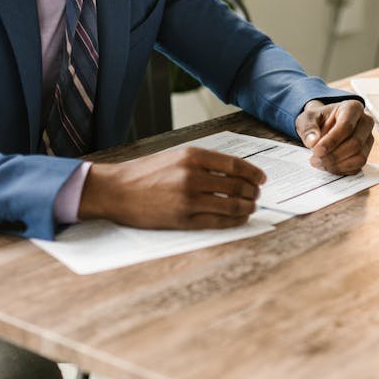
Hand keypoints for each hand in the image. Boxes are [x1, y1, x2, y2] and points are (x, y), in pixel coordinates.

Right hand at [78, 146, 265, 228]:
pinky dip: (234, 220)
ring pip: (232, 205)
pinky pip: (218, 222)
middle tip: (257, 195)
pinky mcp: (183, 219)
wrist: (116, 190)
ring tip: (251, 207)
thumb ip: (204, 162)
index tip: (262, 178)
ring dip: (247, 207)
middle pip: (237, 185)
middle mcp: (192, 176)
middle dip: (253, 192)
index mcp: (192, 156)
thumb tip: (235, 172)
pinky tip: (239, 218)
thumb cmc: (145, 173)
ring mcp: (188, 199)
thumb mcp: (175, 156)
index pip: (235, 165)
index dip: (254, 173)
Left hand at [296, 99, 374, 174]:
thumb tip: (312, 142)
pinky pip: (357, 167)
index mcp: (353, 108)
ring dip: (337, 165)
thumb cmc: (317, 120)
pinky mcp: (366, 153)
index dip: (331, 141)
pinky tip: (327, 166)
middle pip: (355, 143)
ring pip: (359, 157)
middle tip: (315, 159)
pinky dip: (341, 170)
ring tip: (319, 163)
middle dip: (334, 155)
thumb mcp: (307, 118)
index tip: (316, 150)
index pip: (347, 126)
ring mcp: (368, 139)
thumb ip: (308, 128)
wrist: (323, 126)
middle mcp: (365, 122)